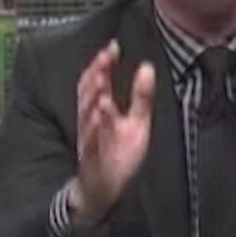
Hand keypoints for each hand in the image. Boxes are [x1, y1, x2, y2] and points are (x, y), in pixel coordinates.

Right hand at [72, 40, 155, 222]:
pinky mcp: (93, 158)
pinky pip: (92, 140)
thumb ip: (142, 97)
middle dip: (95, 76)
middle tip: (103, 60)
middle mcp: (92, 122)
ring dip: (93, 98)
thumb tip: (147, 67)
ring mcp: (91, 140)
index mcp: (101, 111)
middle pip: (89, 95)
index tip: (112, 47)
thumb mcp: (136, 123)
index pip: (98, 82)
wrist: (103, 189)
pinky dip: (95, 127)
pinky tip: (100, 114)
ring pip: (88, 116)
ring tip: (100, 81)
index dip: (103, 65)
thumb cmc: (118, 154)